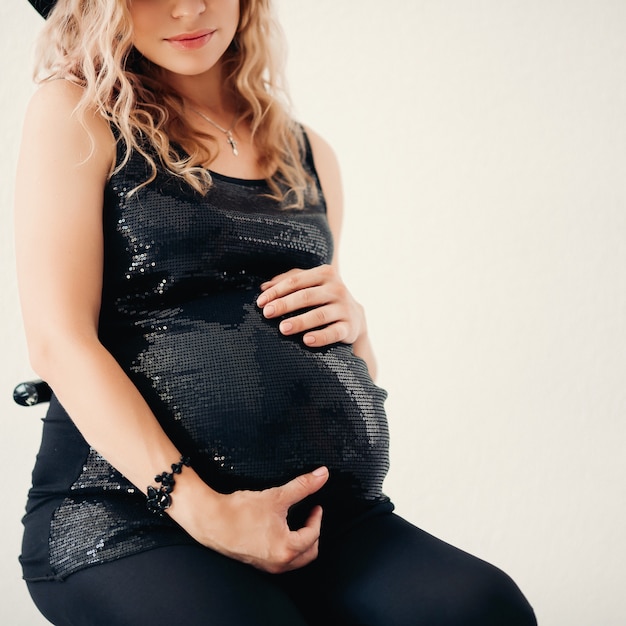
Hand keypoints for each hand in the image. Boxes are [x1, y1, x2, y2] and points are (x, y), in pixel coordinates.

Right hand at [187, 467, 328, 573]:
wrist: (211, 520)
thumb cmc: (241, 512)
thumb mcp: (277, 496)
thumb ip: (303, 485)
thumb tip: (322, 475)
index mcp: (287, 549)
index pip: (314, 535)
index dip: (317, 518)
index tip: (316, 506)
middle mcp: (279, 563)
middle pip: (309, 553)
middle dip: (313, 534)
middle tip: (310, 516)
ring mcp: (267, 566)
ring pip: (295, 560)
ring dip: (301, 542)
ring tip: (297, 524)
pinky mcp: (256, 562)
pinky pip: (280, 560)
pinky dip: (287, 547)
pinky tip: (279, 531)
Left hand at [256, 265, 364, 347]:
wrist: (354, 317)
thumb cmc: (323, 298)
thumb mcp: (310, 285)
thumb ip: (288, 282)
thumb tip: (263, 288)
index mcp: (325, 274)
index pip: (296, 281)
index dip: (276, 291)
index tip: (260, 302)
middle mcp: (336, 288)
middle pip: (306, 296)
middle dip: (285, 304)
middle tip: (267, 313)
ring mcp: (344, 308)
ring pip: (319, 315)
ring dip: (300, 322)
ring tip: (282, 328)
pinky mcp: (349, 327)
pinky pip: (334, 333)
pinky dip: (320, 337)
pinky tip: (306, 340)